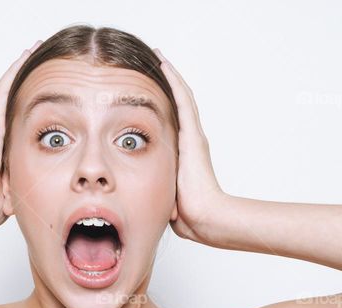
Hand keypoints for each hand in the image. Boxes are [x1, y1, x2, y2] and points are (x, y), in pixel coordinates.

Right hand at [0, 39, 41, 227]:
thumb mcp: (12, 196)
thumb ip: (22, 191)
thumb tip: (29, 194)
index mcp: (7, 152)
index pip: (26, 125)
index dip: (39, 111)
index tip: (54, 100)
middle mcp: (1, 134)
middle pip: (20, 102)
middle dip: (34, 84)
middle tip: (49, 66)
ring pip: (13, 89)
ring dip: (25, 69)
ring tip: (38, 50)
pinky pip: (6, 88)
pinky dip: (17, 69)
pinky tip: (29, 52)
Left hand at [154, 48, 227, 242]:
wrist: (204, 217)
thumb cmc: (187, 213)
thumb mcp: (164, 193)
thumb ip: (154, 186)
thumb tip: (137, 193)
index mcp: (185, 152)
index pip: (172, 120)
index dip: (163, 103)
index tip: (149, 90)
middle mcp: (191, 139)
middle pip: (179, 103)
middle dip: (167, 83)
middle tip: (155, 63)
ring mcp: (194, 135)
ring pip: (182, 96)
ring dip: (170, 75)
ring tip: (158, 56)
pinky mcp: (193, 134)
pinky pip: (182, 100)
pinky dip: (173, 81)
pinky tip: (163, 64)